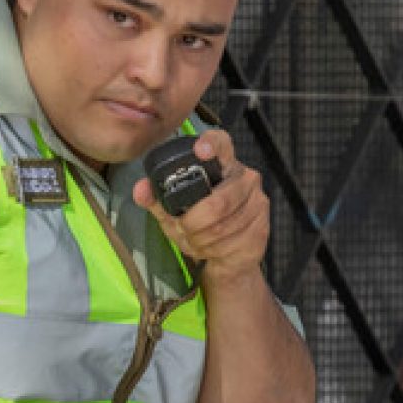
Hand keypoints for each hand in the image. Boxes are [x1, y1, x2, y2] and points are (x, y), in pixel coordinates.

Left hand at [133, 129, 269, 284]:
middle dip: (192, 223)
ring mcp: (257, 204)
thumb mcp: (174, 212)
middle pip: (217, 203)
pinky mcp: (261, 229)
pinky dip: (212, 250)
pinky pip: (231, 243)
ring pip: (222, 227)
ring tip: (193, 240)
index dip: (212, 144)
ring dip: (199, 240)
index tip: (200, 150)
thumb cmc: (200, 226)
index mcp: (223, 166)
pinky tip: (209, 249)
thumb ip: (157, 199)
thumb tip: (140, 189)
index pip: (222, 144)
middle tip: (182, 229)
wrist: (229, 257)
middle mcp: (245, 179)